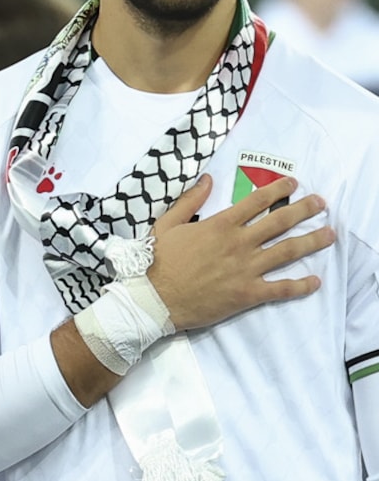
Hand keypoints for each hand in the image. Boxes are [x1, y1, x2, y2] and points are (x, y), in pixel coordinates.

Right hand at [144, 171, 330, 333]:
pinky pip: (279, 288)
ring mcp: (245, 269)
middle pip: (281, 220)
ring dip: (313, 241)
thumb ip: (189, 201)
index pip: (257, 200)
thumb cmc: (154, 263)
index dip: (278, 189)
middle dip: (305, 209)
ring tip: (329, 234)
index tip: (293, 183)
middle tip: (321, 203)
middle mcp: (239, 243)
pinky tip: (314, 282)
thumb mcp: (165, 225)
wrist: (150, 300)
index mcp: (220, 225)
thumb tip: (208, 180)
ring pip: (288, 251)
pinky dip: (299, 286)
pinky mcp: (246, 294)